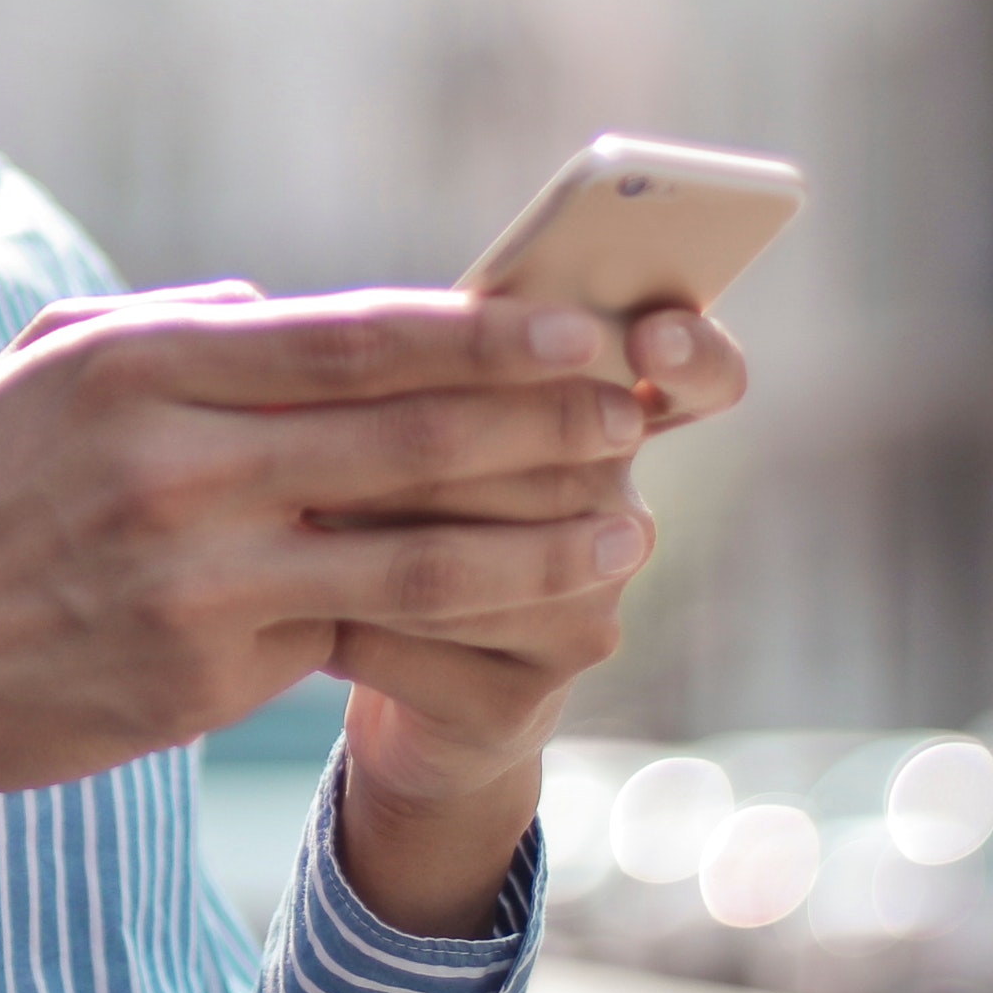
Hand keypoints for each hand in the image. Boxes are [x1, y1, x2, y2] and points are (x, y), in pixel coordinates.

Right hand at [0, 290, 657, 893]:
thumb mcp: (37, 376)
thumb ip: (167, 330)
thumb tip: (276, 309)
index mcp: (141, 363)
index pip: (357, 334)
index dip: (489, 334)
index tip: (585, 329)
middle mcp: (176, 458)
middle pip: (411, 432)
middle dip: (549, 424)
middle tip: (643, 413)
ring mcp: (194, 572)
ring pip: (413, 549)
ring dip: (540, 539)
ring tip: (629, 531)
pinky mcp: (205, 669)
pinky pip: (362, 637)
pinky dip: (462, 625)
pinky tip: (537, 619)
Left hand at [332, 304, 750, 933]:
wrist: (390, 667)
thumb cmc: (394, 504)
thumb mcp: (415, 416)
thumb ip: (425, 357)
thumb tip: (312, 293)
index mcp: (610, 429)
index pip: (704, 378)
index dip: (693, 354)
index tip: (650, 339)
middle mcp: (622, 520)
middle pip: (552, 468)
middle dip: (428, 451)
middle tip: (322, 443)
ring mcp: (585, 615)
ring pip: (477, 558)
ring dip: (369, 533)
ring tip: (289, 515)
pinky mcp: (525, 699)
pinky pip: (424, 646)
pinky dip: (348, 621)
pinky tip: (294, 608)